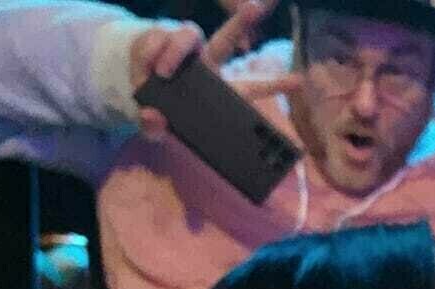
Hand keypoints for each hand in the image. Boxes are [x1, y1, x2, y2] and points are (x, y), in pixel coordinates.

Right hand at [128, 0, 303, 139]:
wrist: (136, 92)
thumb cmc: (162, 113)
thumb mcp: (158, 129)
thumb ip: (156, 129)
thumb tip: (153, 117)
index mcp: (219, 90)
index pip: (251, 86)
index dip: (274, 84)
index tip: (298, 80)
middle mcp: (207, 63)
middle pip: (225, 39)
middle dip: (241, 22)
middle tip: (255, 7)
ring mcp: (183, 49)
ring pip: (188, 33)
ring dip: (175, 51)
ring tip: (162, 72)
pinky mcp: (159, 38)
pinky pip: (156, 37)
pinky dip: (149, 52)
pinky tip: (145, 67)